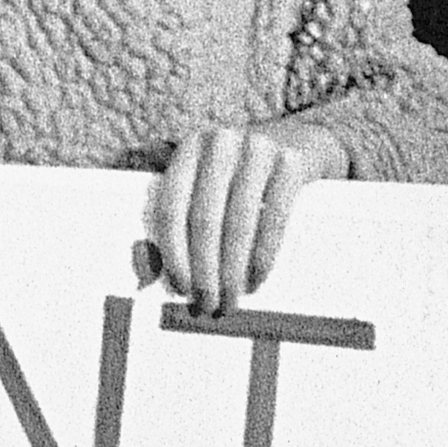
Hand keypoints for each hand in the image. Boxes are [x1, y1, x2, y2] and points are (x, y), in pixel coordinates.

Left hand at [150, 121, 348, 315]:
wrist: (300, 141)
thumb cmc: (241, 176)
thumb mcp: (206, 182)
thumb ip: (176, 219)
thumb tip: (146, 273)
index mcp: (189, 149)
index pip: (172, 208)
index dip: (173, 254)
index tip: (181, 288)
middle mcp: (220, 143)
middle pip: (205, 220)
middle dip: (205, 271)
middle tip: (208, 305)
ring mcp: (258, 149)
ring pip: (238, 224)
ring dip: (233, 271)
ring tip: (231, 300)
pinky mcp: (291, 163)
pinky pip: (273, 219)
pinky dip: (263, 255)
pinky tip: (256, 279)